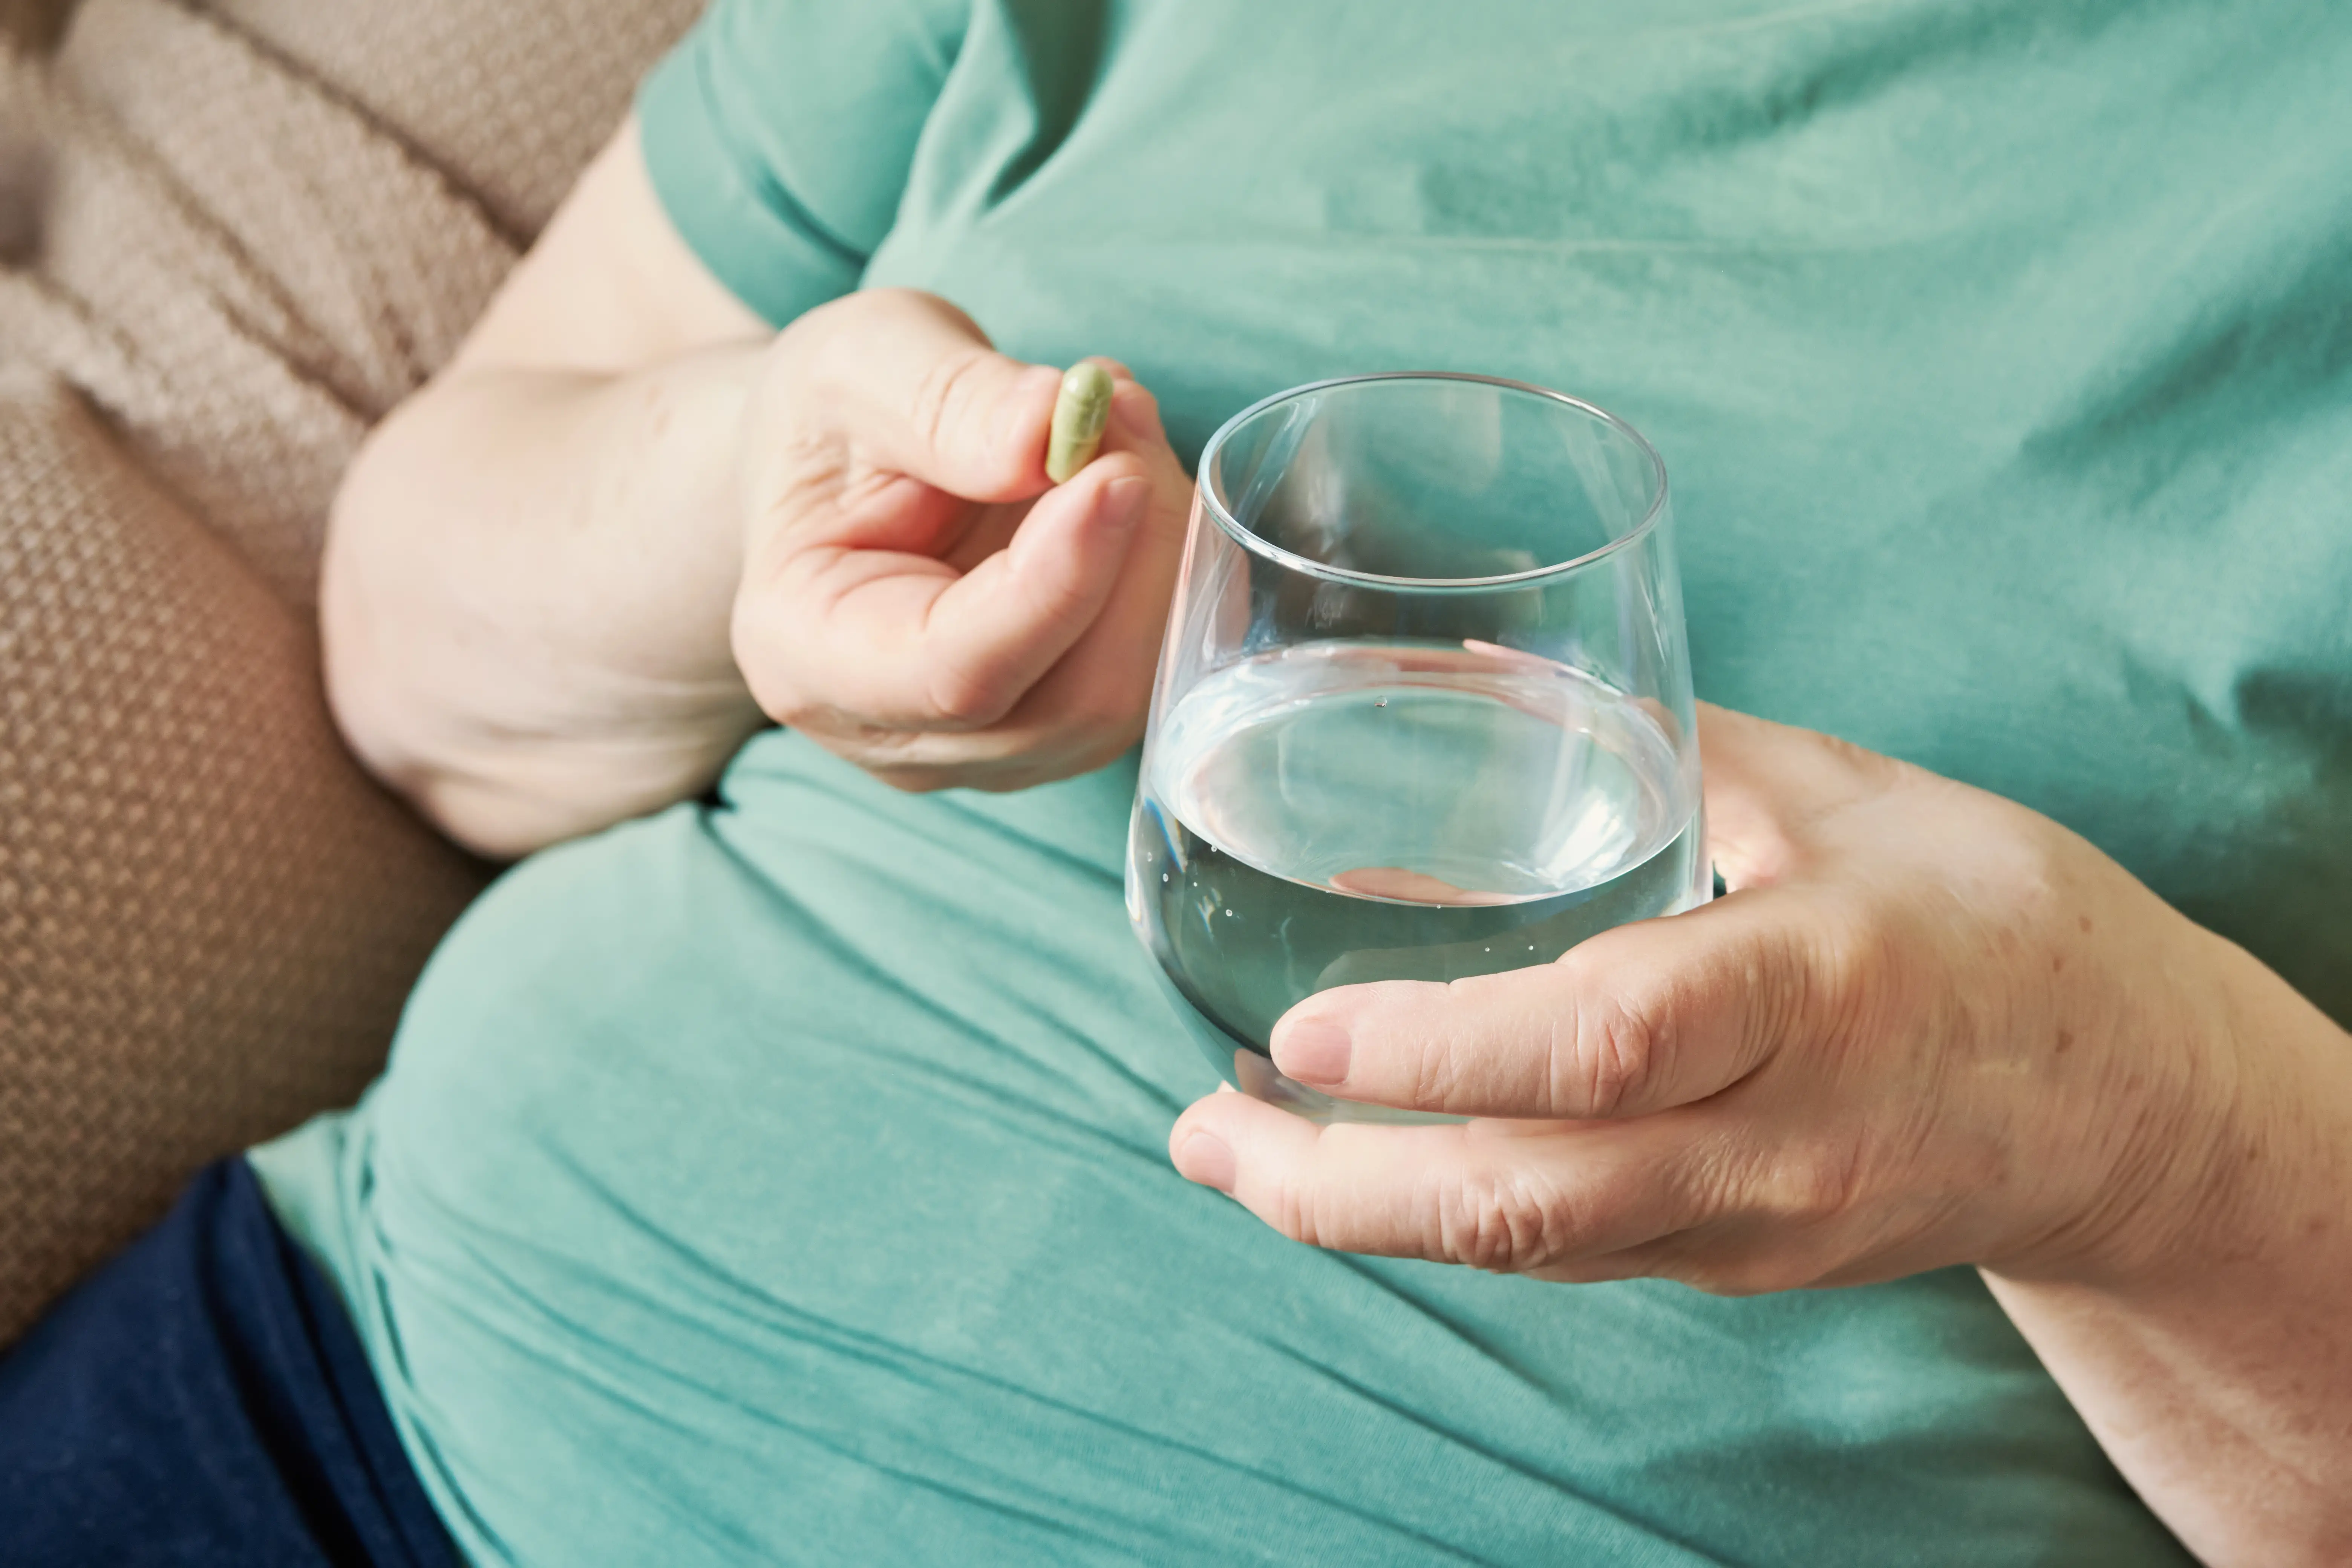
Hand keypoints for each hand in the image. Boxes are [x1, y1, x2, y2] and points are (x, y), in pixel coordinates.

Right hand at [731, 289, 1190, 789]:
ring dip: (1157, 555)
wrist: (841, 463)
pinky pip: (1147, 674)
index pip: (956, 675)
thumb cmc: (830, 418)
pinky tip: (1130, 480)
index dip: (1057, 583)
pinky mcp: (1055, 725)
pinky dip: (1163, 573)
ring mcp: (984, 749)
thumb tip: (1051, 429)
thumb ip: (945, 401)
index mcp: (810, 658)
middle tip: (1127, 416)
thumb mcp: (858, 362)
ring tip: (1120, 430)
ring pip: (1125, 693)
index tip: (1116, 473)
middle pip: (1068, 703)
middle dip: (1131, 558)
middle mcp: (897, 735)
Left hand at [1169, 703, 2263, 1294]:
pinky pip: (1571, 1250)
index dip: (1444, 1050)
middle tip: (1201, 1135)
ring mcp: (1757, 1225)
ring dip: (1364, 1213)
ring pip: (1532, 1247)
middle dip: (1340, 1187)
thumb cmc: (1995, 917)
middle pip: (1530, 1200)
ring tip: (1235, 1152)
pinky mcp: (1741, 1262)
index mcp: (1816, 991)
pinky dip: (1446, 1211)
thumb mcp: (1854, 798)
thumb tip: (1495, 679)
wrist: (2126, 1102)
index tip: (1302, 1032)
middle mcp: (1779, 1139)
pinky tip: (1362, 1165)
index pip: (1607, 1046)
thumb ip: (1681, 747)